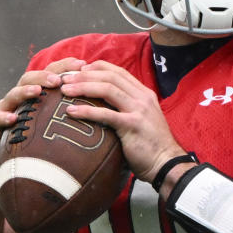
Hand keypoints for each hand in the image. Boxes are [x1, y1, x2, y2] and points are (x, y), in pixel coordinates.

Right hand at [0, 58, 85, 173]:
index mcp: (38, 94)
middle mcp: (21, 98)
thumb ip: (77, 115)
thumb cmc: (39, 143)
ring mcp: (7, 109)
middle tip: (58, 80)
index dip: (65, 66)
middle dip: (44, 76)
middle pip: (30, 78)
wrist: (9, 164)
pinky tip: (12, 119)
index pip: (51, 73)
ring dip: (25, 91)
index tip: (83, 64)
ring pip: (13, 94)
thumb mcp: (58, 126)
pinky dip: (4, 117)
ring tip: (37, 92)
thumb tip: (109, 111)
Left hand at [57, 60, 185, 181]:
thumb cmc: (151, 146)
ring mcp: (139, 110)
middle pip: (110, 77)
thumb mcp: (141, 120)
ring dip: (83, 87)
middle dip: (85, 76)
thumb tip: (103, 106)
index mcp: (144, 94)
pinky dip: (86, 111)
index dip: (97, 68)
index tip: (79, 70)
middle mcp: (143, 98)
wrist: (166, 164)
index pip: (118, 72)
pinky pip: (106, 114)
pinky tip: (71, 112)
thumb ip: (126, 109)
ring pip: (107, 89)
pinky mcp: (133, 125)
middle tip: (65, 79)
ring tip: (65, 91)